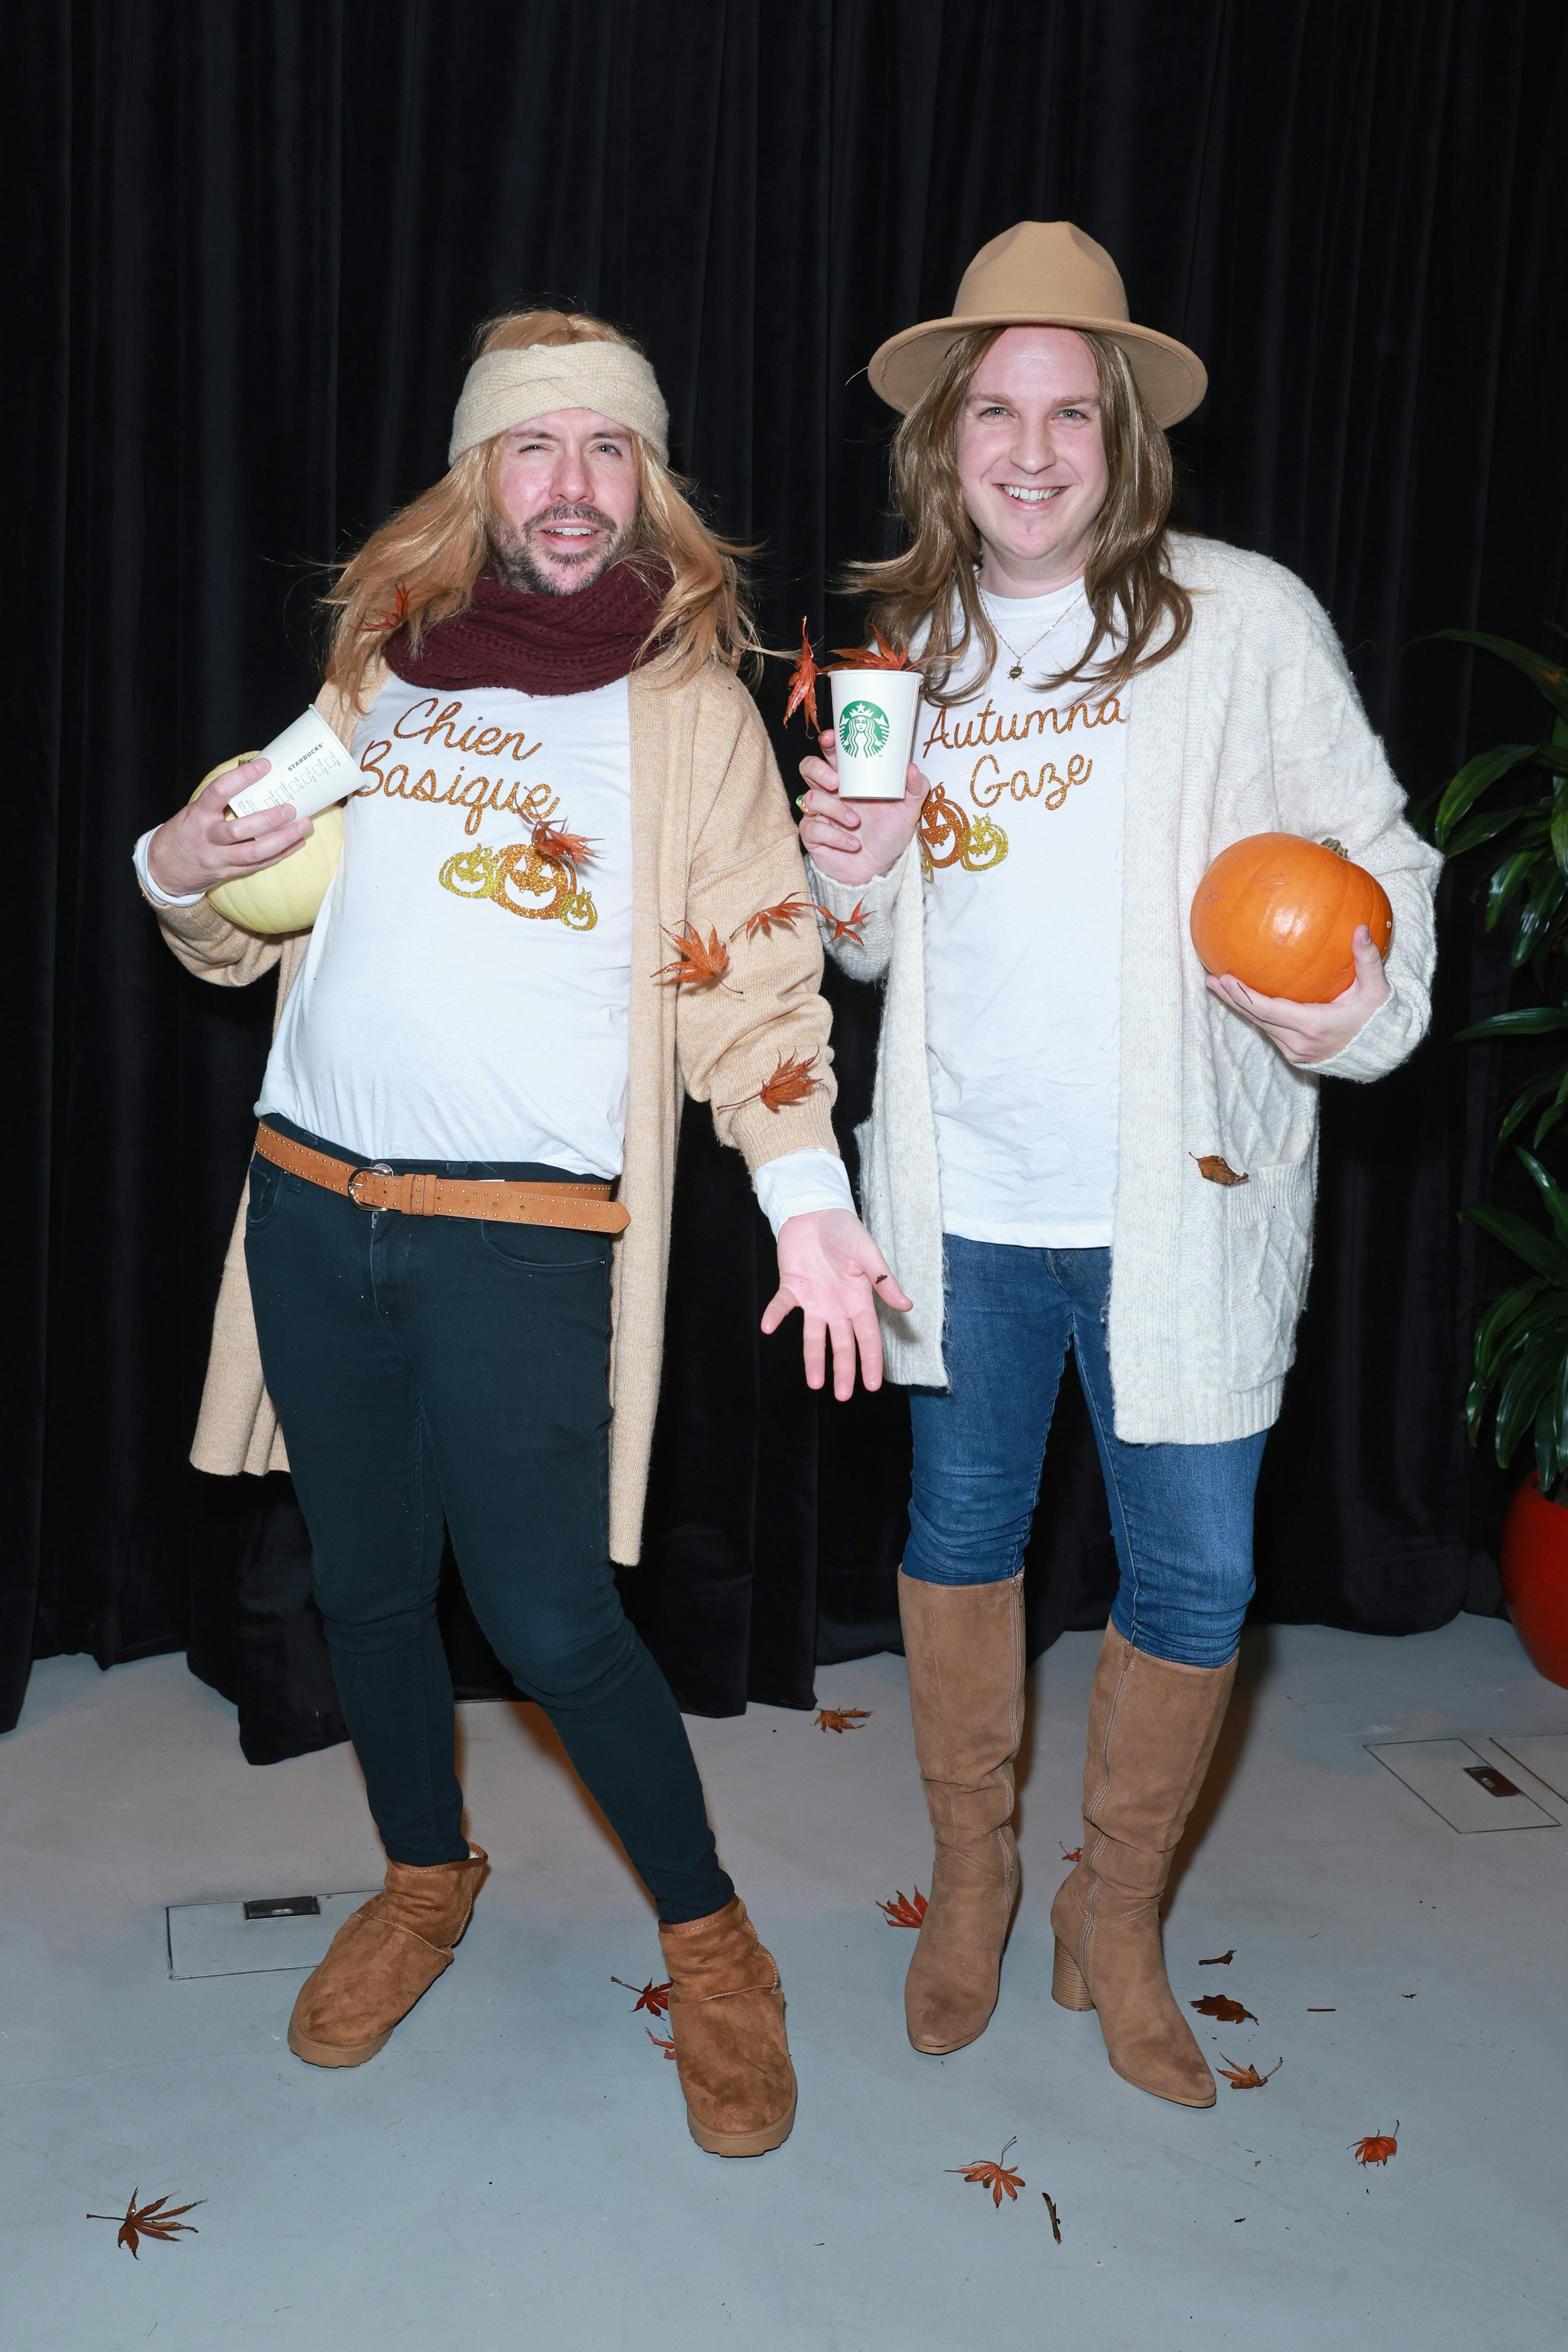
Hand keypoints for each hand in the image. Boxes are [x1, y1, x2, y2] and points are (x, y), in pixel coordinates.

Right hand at [146, 759, 313, 897]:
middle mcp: (207, 838)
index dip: (242, 777)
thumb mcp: (193, 813)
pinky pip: (259, 865)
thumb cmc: (183, 835)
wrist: (163, 870)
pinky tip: (296, 843)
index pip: (219, 791)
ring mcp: (218, 858)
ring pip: (255, 852)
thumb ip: (219, 802)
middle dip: (269, 819)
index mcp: (197, 815)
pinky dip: (281, 854)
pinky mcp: (228, 873)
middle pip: (240, 829)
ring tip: (304, 826)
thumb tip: (255, 779)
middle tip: (291, 808)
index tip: (264, 766)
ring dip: (283, 839)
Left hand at [761, 1207, 912, 1398]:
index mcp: (858, 1299)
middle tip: (842, 1395)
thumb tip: (906, 1306)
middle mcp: (836, 1306)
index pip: (868, 1337)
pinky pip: (782, 1305)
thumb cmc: (846, 1231)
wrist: (815, 1211)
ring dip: (813, 1359)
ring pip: (814, 1337)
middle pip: (842, 1344)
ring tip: (815, 1383)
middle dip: (843, 1370)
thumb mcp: (869, 1253)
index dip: (871, 1361)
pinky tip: (768, 1327)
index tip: (873, 1386)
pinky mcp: (791, 1287)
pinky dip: (775, 1315)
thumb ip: (884, 1281)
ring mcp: (813, 1299)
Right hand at [797, 725, 927, 885]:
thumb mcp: (908, 811)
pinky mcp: (813, 835)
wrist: (879, 869)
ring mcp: (819, 813)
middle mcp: (831, 793)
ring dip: (834, 809)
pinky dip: (835, 837)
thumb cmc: (888, 835)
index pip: (832, 753)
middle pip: (808, 768)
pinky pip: (813, 829)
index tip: (831, 738)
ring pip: (811, 798)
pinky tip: (853, 843)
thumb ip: (915, 789)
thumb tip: (911, 768)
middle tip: (836, 783)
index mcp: (850, 780)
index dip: (828, 742)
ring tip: (855, 822)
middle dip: (818, 770)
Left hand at [1205, 925, 1390, 1063]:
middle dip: (1232, 998)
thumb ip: (1367, 959)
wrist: (1382, 1053)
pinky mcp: (1295, 1055)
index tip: (1225, 978)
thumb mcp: (1376, 989)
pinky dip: (1255, 1014)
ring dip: (1240, 1006)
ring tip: (1218, 986)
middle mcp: (1299, 1043)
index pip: (1268, 1010)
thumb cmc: (1378, 1018)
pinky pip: (1269, 1031)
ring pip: (1260, 1026)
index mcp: (1314, 1025)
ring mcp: (1296, 1052)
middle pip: (1257, 1018)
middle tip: (1211, 978)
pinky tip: (1242, 997)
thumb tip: (1361, 929)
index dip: (1244, 995)